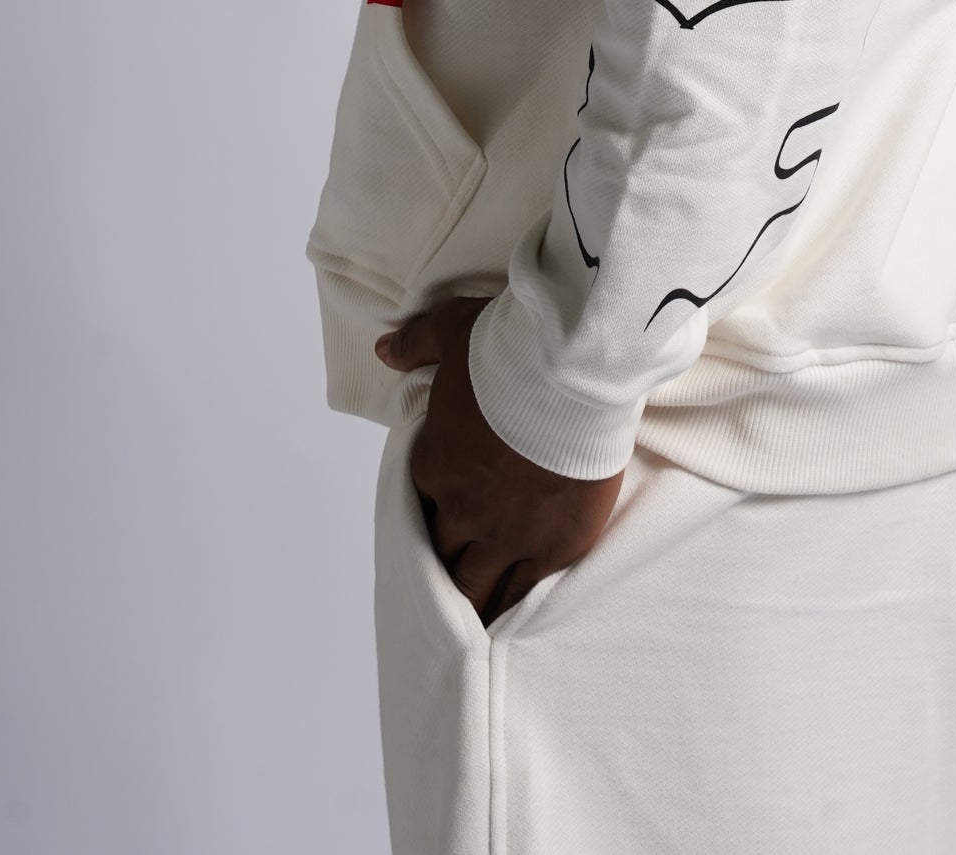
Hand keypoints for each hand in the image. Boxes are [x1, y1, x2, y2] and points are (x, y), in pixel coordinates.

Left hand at [375, 296, 623, 622]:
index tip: (446, 505)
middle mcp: (464, 510)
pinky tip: (512, 623)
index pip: (423, 499)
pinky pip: (524, 592)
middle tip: (449, 583)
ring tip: (471, 625)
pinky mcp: (553, 547)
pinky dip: (515, 605)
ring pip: (478, 586)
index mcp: (435, 463)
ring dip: (472, 599)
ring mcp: (508, 535)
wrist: (572, 374)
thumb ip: (416, 343)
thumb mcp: (453, 330)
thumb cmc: (510, 348)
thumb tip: (383, 349)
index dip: (435, 504)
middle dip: (446, 565)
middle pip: (444, 554)